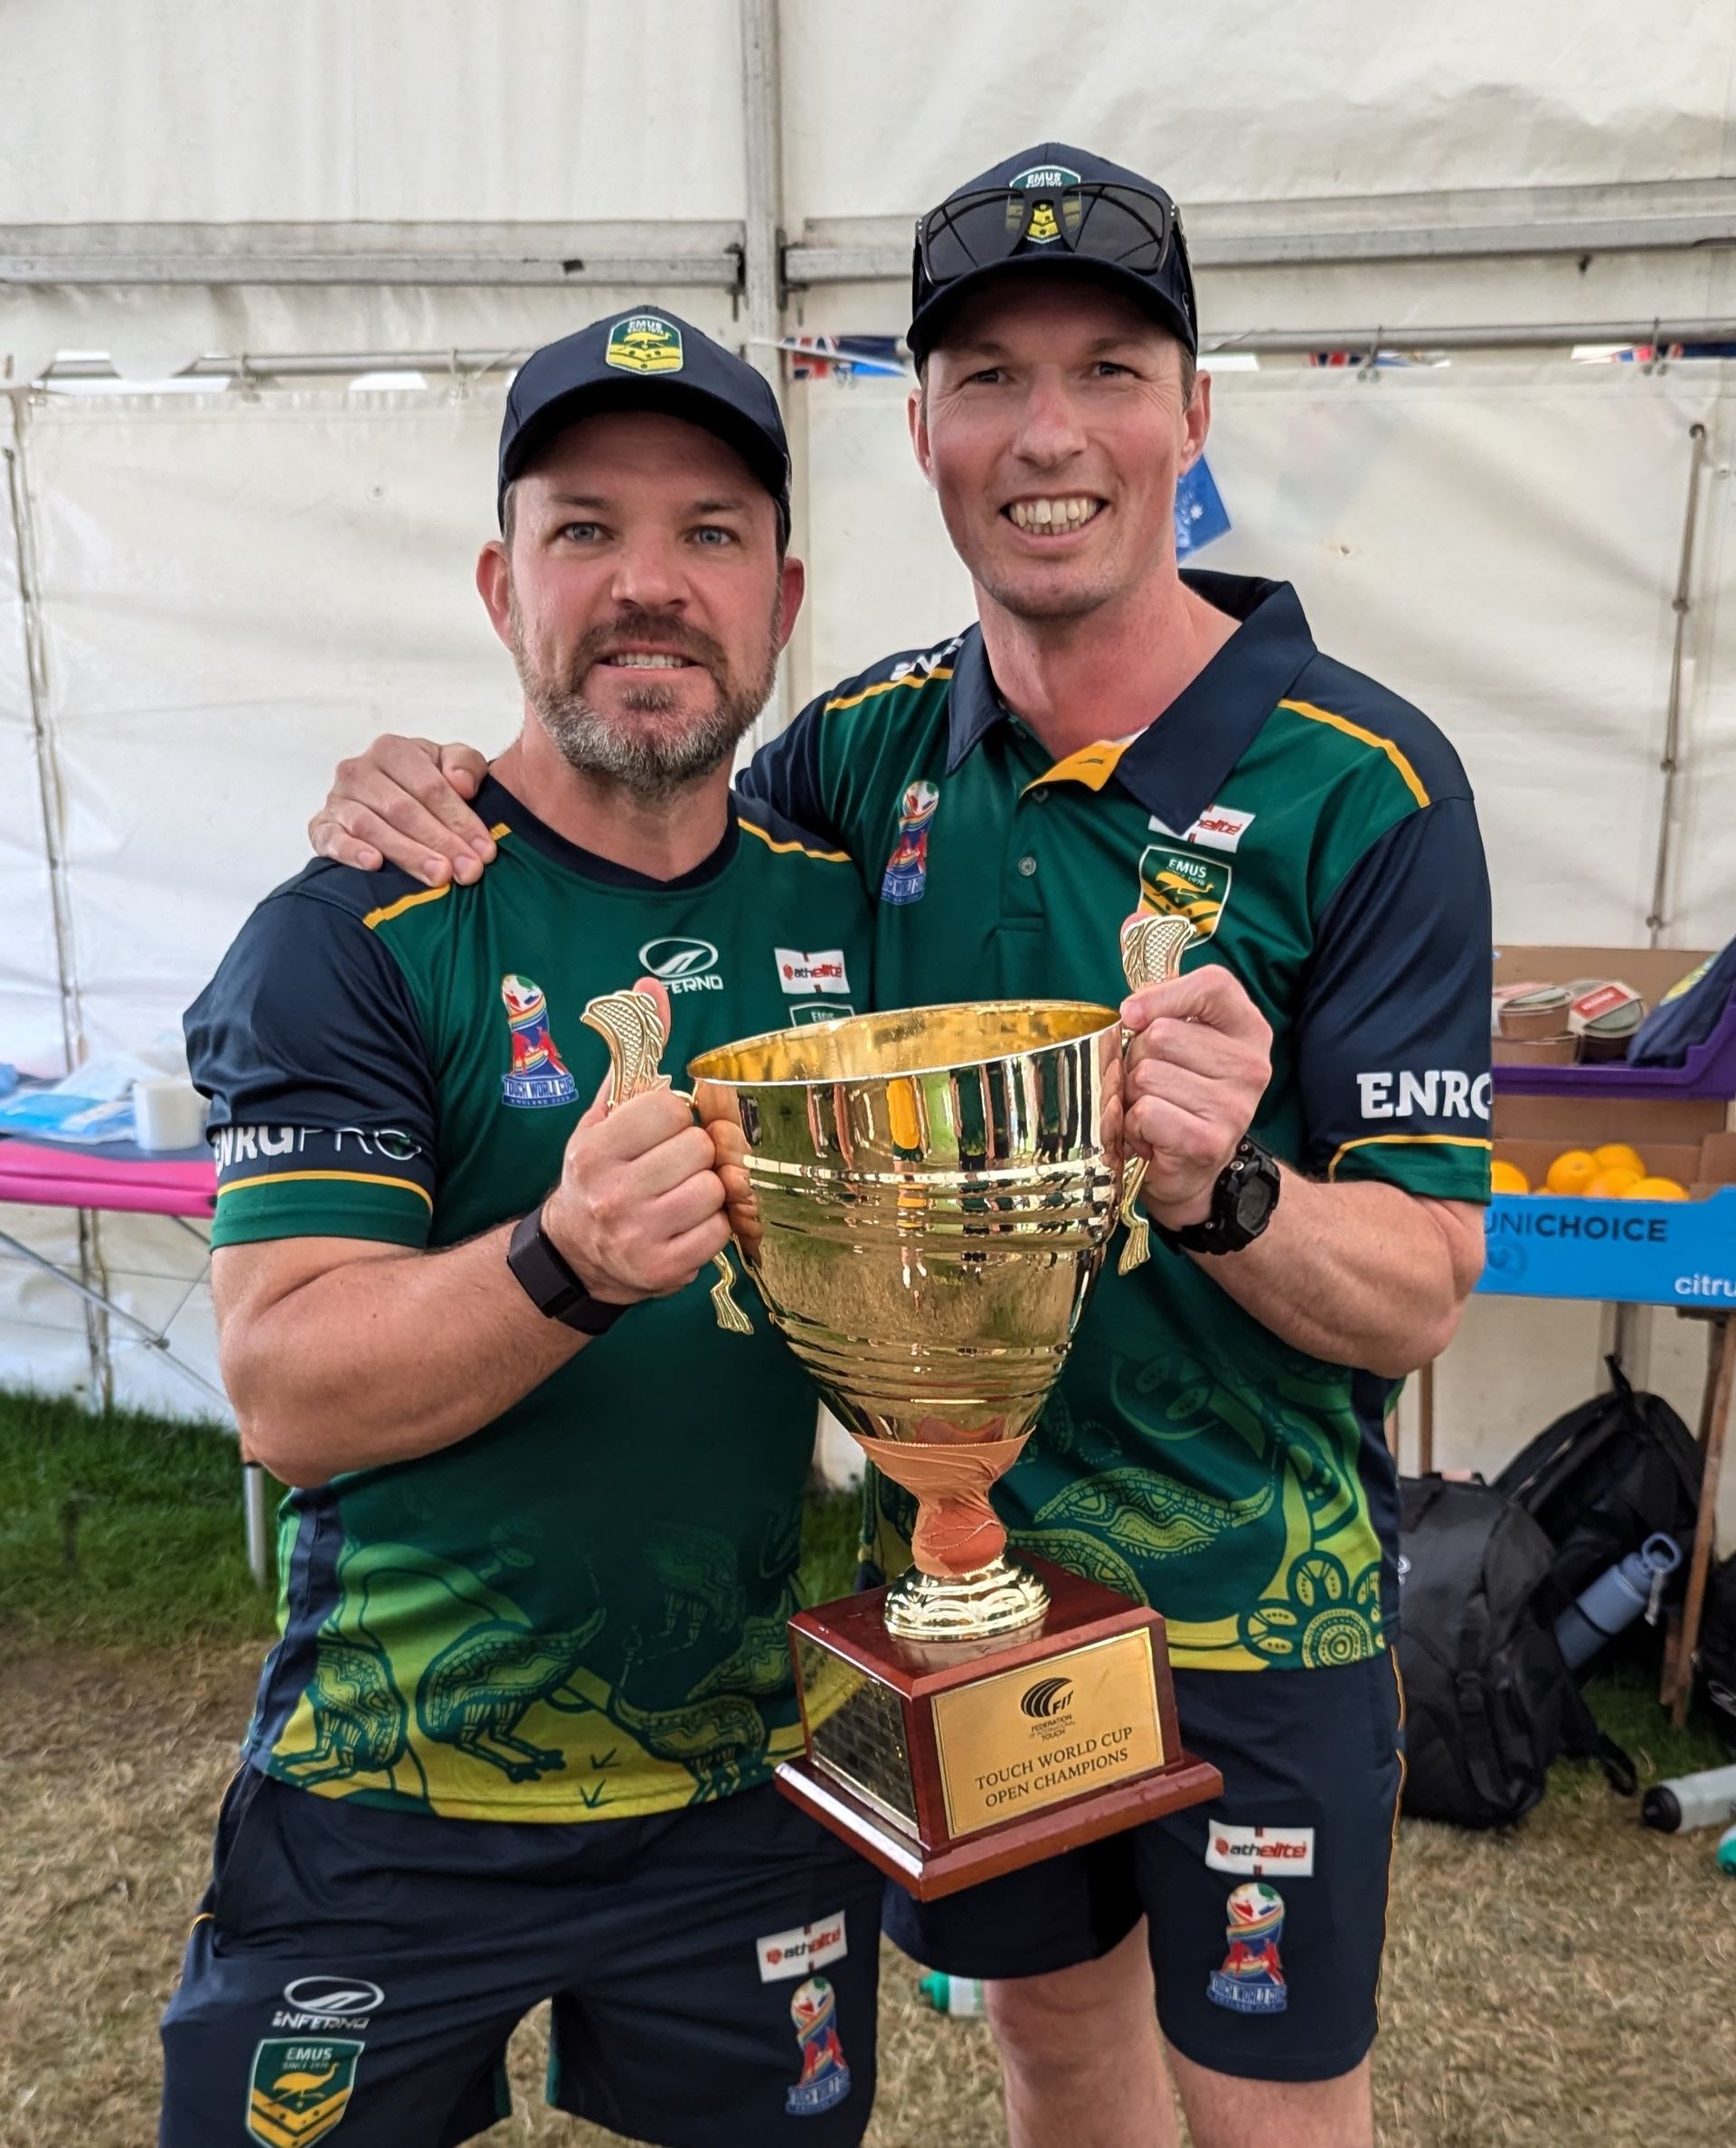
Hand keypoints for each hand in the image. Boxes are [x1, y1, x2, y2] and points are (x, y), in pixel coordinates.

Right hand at [310, 735, 494, 886]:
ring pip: (372, 826)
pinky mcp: (321, 826)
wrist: (391, 803)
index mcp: (393, 751)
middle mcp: (359, 770)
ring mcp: (337, 798)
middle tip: (468, 871)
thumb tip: (462, 784)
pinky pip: (330, 838)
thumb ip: (465, 765)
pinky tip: (374, 864)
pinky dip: (350, 851)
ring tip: (438, 876)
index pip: (430, 787)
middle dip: (441, 842)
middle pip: (403, 809)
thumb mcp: (453, 766)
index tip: (485, 850)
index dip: (460, 819)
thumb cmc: (427, 786)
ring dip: (408, 854)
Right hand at [542, 981, 729, 1303]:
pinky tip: (688, 1223)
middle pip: (697, 1150)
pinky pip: (721, 1232)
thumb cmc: (599, 1173)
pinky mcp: (663, 1271)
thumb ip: (633, 1050)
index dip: (675, 1117)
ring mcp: (638, 1236)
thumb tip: (651, 986)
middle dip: (694, 1153)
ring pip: (714, 1190)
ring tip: (683, 1193)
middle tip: (675, 1165)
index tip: (661, 1131)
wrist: (577, 1254)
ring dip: (708, 1189)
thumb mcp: (605, 1114)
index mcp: (595, 1149)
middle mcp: (612, 1195)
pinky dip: (714, 1226)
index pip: (669, 1109)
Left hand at [1120, 962, 1271, 1229]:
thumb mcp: (1174, 1033)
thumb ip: (1159, 982)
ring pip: (1148, 1075)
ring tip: (1153, 1110)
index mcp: (1248, 1027)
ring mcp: (1237, 1105)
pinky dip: (1136, 1126)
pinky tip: (1154, 1136)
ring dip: (1133, 1096)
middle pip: (1161, 1035)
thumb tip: (1134, 919)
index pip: (1210, 984)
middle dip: (1137, 1060)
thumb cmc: (1177, 1092)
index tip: (1135, 1017)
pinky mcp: (1211, 1140)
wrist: (1189, 1171)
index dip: (1160, 997)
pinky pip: (1147, 1112)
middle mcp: (1252, 1064)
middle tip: (1152, 1083)